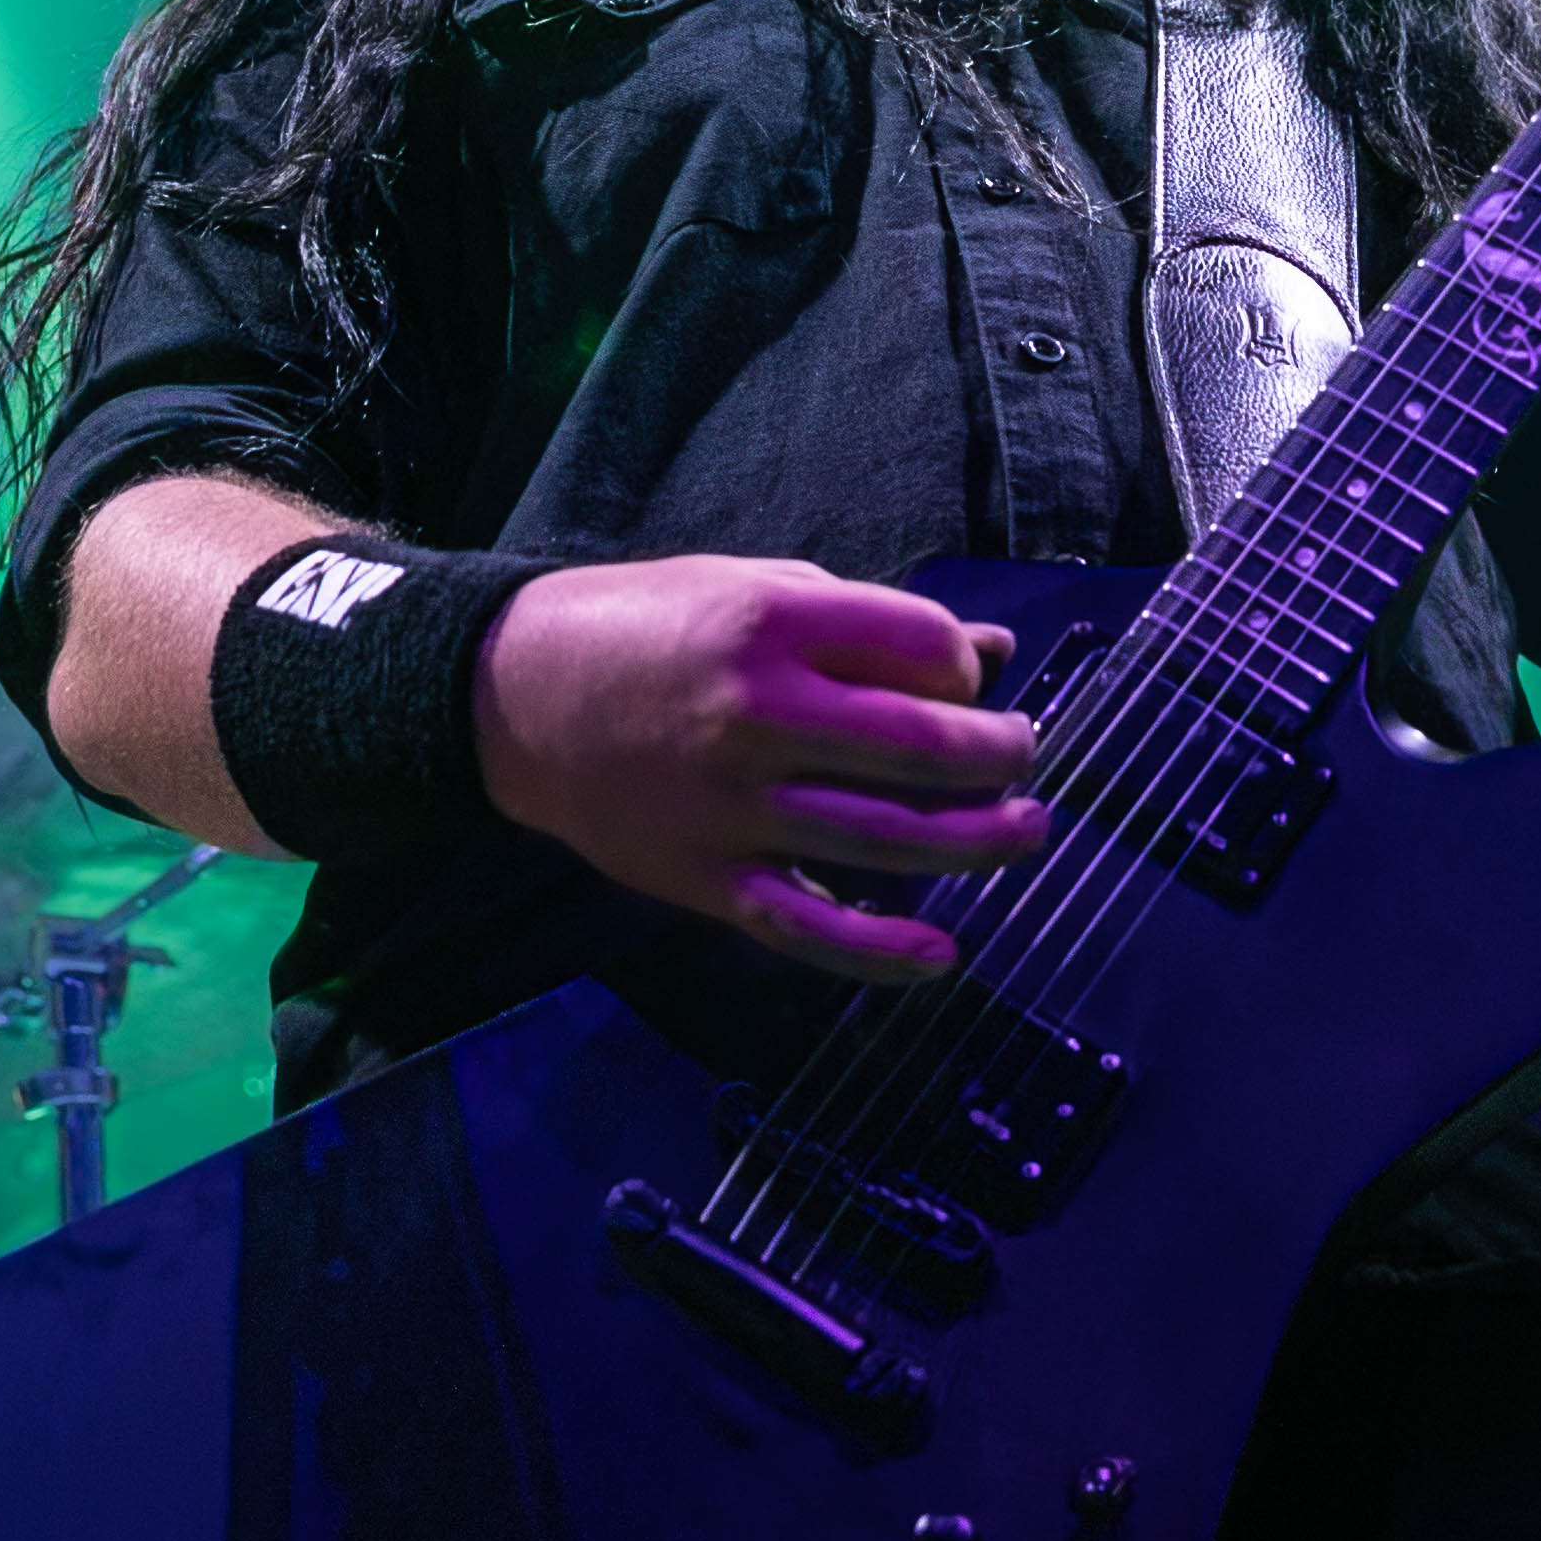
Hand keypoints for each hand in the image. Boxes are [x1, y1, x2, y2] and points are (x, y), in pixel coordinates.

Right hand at [470, 553, 1043, 981]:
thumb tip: (988, 649)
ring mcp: (731, 805)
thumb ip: (868, 622)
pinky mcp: (704, 876)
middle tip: (1022, 758)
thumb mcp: (755, 587)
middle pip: (922, 747)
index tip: (968, 679)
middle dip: (999, 756)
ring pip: (885, 839)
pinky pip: (806, 925)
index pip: (923, 648)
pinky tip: (942, 954)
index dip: (967, 667)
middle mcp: (758, 714)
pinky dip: (880, 950)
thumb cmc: (649, 628)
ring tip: (1024, 832)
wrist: (516, 696)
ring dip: (975, 844)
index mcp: (774, 625)